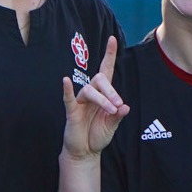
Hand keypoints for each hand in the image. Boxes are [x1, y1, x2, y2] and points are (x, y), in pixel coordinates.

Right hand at [61, 37, 128, 159]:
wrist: (85, 152)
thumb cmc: (97, 135)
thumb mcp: (112, 126)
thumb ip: (117, 116)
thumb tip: (125, 106)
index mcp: (103, 95)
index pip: (106, 71)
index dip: (109, 55)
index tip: (112, 39)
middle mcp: (91, 95)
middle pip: (100, 80)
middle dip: (111, 91)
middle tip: (118, 104)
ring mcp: (80, 102)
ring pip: (90, 90)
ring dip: (102, 99)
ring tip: (110, 110)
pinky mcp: (71, 111)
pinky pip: (68, 97)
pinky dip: (67, 89)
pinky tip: (65, 81)